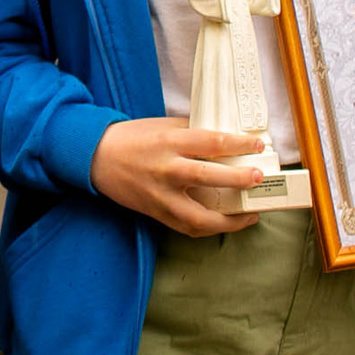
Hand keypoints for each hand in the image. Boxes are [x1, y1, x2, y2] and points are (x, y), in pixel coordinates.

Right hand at [88, 118, 264, 236]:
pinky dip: (209, 228)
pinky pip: (187, 227)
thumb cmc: (132, 138)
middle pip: (209, 176)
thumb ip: (192, 132)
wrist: (96, 157)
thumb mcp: (162, 126)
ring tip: (249, 215)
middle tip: (258, 178)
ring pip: (200, 216)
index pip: (211, 142)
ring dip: (229, 220)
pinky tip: (224, 224)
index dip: (239, 144)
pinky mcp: (156, 213)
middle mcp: (166, 169)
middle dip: (239, 179)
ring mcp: (161, 195)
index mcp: (169, 142)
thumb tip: (225, 140)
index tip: (257, 146)